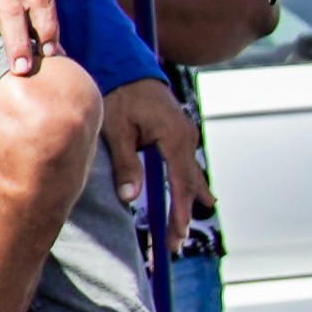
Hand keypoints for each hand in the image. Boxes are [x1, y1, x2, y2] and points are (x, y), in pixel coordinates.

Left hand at [98, 78, 209, 253]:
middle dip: (183, 214)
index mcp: (174, 137)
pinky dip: (188, 185)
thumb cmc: (118, 96)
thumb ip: (125, 164)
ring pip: (191, 176)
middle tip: (174, 244)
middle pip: (190, 184)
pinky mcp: (179, 134)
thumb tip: (130, 199)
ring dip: (188, 202)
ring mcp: (185, 135)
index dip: (180, 212)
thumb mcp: (116, 130)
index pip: (181, 183)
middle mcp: (186, 137)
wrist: (126, 67)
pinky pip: (187, 165)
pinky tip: (195, 199)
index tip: (176, 235)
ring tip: (183, 230)